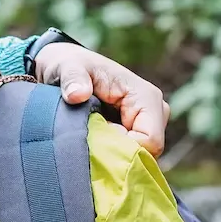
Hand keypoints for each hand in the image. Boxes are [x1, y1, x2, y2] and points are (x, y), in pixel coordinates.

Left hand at [30, 42, 168, 158]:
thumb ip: (73, 78)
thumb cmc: (71, 65)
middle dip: (116, 154)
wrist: (66, 69)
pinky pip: (128, 155)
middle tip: (88, 140)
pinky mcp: (134, 131)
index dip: (122, 147)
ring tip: (88, 138)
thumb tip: (77, 95)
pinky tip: (91, 144)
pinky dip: (110, 155)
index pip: (150, 140)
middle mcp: (154, 111)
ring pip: (137, 156)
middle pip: (146, 152)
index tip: (96, 135)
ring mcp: (146, 123)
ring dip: (111, 155)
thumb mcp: (68, 66)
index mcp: (146, 96)